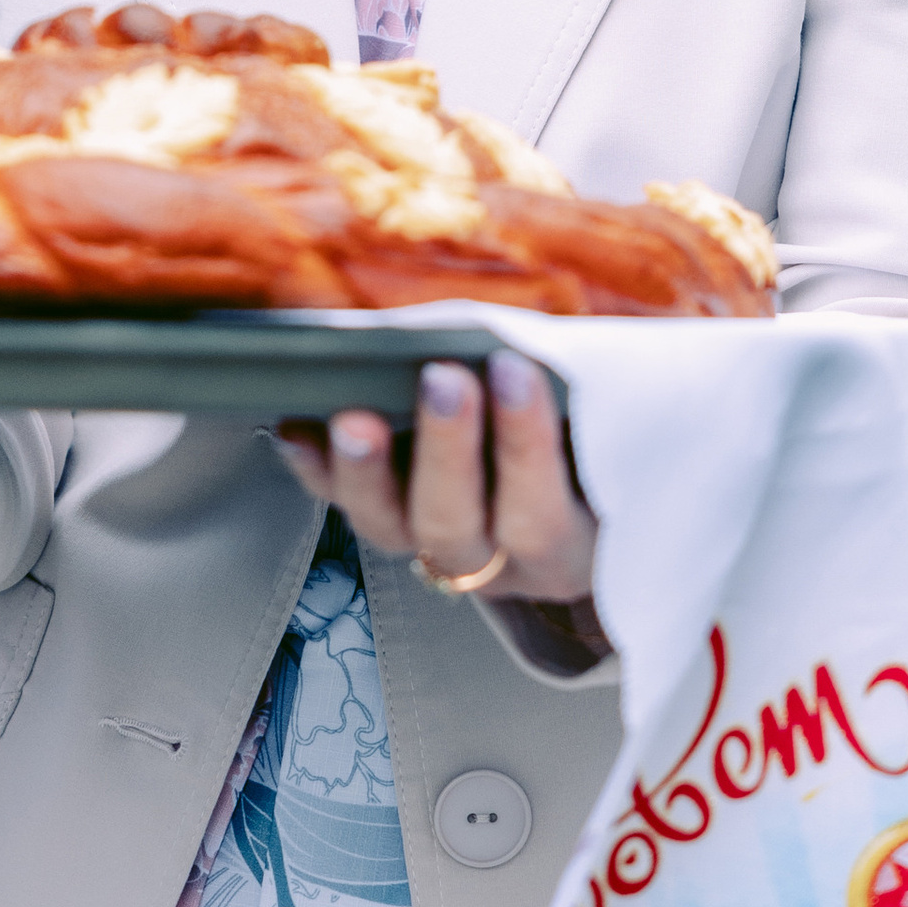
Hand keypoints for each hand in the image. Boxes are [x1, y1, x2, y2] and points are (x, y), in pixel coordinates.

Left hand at [276, 348, 602, 638]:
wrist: (583, 487)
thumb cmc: (602, 441)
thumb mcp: (610, 430)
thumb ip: (579, 399)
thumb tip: (517, 342)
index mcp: (572, 547)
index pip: (541, 515)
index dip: (525, 447)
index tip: (515, 369)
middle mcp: (501, 564)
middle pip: (458, 527)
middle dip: (446, 448)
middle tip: (441, 375)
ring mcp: (439, 552)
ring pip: (393, 529)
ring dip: (367, 470)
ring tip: (352, 415)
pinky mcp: (394, 525)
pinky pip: (347, 508)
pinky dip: (317, 469)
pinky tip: (297, 428)